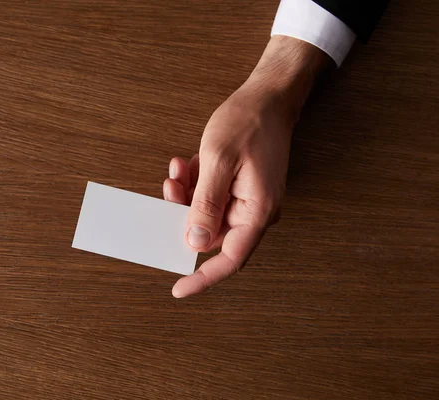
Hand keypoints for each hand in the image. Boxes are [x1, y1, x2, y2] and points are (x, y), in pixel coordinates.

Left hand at [163, 36, 328, 297]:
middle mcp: (254, 211)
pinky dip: (194, 184)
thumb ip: (206, 205)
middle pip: (211, 234)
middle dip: (184, 215)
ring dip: (186, 195)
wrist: (268, 96)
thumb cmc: (248, 123)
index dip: (203, 277)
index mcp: (257, 211)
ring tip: (179, 170)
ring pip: (206, 214)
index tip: (178, 288)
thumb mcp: (218, 162)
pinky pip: (210, 196)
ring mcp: (247, 199)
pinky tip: (186, 164)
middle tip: (170, 191)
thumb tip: (195, 243)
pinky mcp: (239, 187)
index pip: (229, 258)